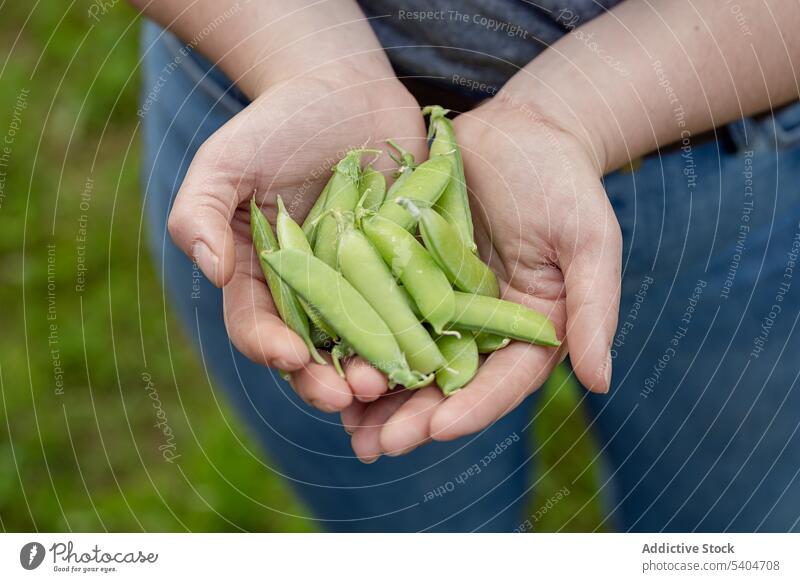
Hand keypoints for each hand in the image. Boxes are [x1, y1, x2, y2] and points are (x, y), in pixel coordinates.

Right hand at [167, 66, 427, 412]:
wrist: (346, 93)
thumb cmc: (279, 123)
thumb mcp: (228, 158)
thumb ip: (200, 209)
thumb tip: (211, 269)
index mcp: (262, 277)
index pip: (257, 326)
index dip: (269, 347)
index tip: (288, 355)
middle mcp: (311, 293)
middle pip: (314, 351)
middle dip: (326, 379)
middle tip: (347, 394)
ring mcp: (360, 287)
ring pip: (365, 343)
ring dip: (374, 370)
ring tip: (388, 382)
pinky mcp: (402, 272)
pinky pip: (411, 310)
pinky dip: (419, 335)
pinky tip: (432, 353)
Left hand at [345, 96, 621, 461]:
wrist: (522, 132)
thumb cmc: (564, 183)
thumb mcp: (589, 241)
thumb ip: (594, 309)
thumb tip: (600, 382)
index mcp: (530, 331)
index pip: (504, 381)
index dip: (472, 407)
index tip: (438, 429)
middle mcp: (483, 327)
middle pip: (447, 384)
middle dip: (412, 418)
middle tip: (375, 447)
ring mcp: (442, 304)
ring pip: (408, 360)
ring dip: (377, 397)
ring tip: (345, 427)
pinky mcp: (408, 276)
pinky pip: (381, 315)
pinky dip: (357, 341)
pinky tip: (326, 365)